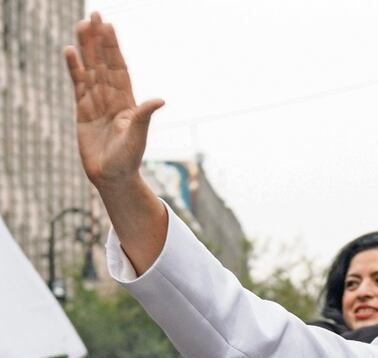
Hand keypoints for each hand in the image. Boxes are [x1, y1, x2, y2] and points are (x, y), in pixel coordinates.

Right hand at [64, 13, 162, 190]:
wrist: (112, 176)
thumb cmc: (128, 159)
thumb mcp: (138, 137)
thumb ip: (144, 117)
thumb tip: (160, 100)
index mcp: (128, 102)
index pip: (118, 68)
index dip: (113, 48)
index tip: (109, 26)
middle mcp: (112, 98)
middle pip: (103, 63)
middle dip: (99, 40)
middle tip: (94, 15)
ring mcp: (96, 103)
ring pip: (89, 70)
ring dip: (86, 49)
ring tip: (81, 26)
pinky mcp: (82, 111)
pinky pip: (78, 86)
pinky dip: (74, 69)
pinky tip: (70, 52)